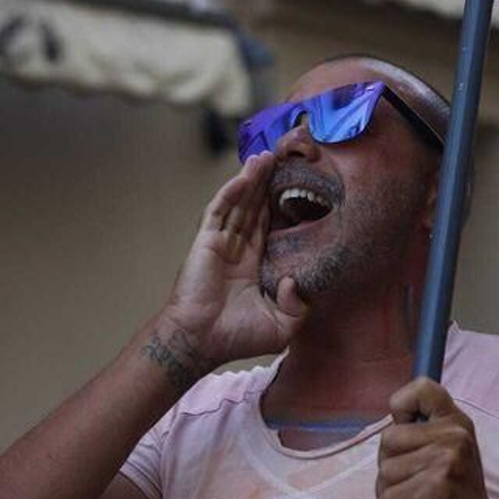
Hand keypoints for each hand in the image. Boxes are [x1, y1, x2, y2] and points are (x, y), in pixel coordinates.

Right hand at [154, 151, 308, 373]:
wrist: (201, 342)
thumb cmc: (236, 338)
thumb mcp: (282, 326)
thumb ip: (297, 305)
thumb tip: (293, 279)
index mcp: (254, 266)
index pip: (269, 228)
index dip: (279, 207)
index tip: (295, 187)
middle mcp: (238, 250)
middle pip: (254, 208)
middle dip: (266, 184)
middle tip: (280, 159)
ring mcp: (221, 243)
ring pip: (239, 204)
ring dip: (251, 180)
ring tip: (265, 157)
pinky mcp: (206, 241)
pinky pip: (220, 211)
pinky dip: (231, 192)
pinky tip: (244, 176)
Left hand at [373, 378, 498, 498]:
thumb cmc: (454, 493)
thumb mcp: (449, 451)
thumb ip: (424, 432)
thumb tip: (391, 421)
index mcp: (456, 422)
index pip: (422, 388)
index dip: (401, 406)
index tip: (404, 428)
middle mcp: (453, 437)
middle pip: (388, 438)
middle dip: (389, 464)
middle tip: (412, 481)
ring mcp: (445, 463)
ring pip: (384, 471)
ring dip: (388, 492)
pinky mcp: (433, 491)